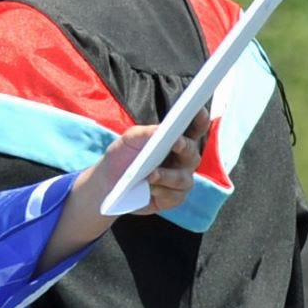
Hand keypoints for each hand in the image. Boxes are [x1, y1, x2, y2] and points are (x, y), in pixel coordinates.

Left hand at [41, 109, 208, 267]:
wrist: (107, 184)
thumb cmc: (122, 157)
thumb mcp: (128, 141)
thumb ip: (144, 133)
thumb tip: (161, 130)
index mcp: (177, 141)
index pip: (195, 128)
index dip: (200, 119)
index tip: (198, 109)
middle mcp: (184, 161)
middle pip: (192, 153)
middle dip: (184, 147)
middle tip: (175, 142)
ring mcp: (181, 180)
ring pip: (182, 178)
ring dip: (167, 176)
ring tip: (151, 175)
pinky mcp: (173, 198)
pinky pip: (173, 196)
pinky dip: (160, 192)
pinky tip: (148, 190)